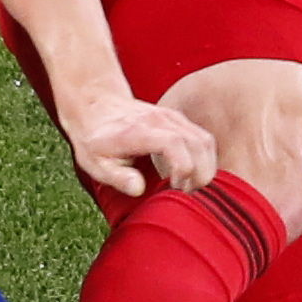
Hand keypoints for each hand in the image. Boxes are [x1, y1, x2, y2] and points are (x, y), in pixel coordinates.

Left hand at [56, 91, 217, 197]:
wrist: (96, 106)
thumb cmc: (95, 140)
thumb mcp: (95, 164)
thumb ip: (118, 177)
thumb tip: (139, 189)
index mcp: (139, 131)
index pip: (175, 144)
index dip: (183, 169)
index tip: (176, 188)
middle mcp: (160, 120)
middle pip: (199, 144)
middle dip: (201, 174)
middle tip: (186, 194)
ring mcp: (172, 117)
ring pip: (206, 141)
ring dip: (206, 168)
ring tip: (190, 186)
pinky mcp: (179, 119)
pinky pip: (203, 138)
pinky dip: (205, 159)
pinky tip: (191, 175)